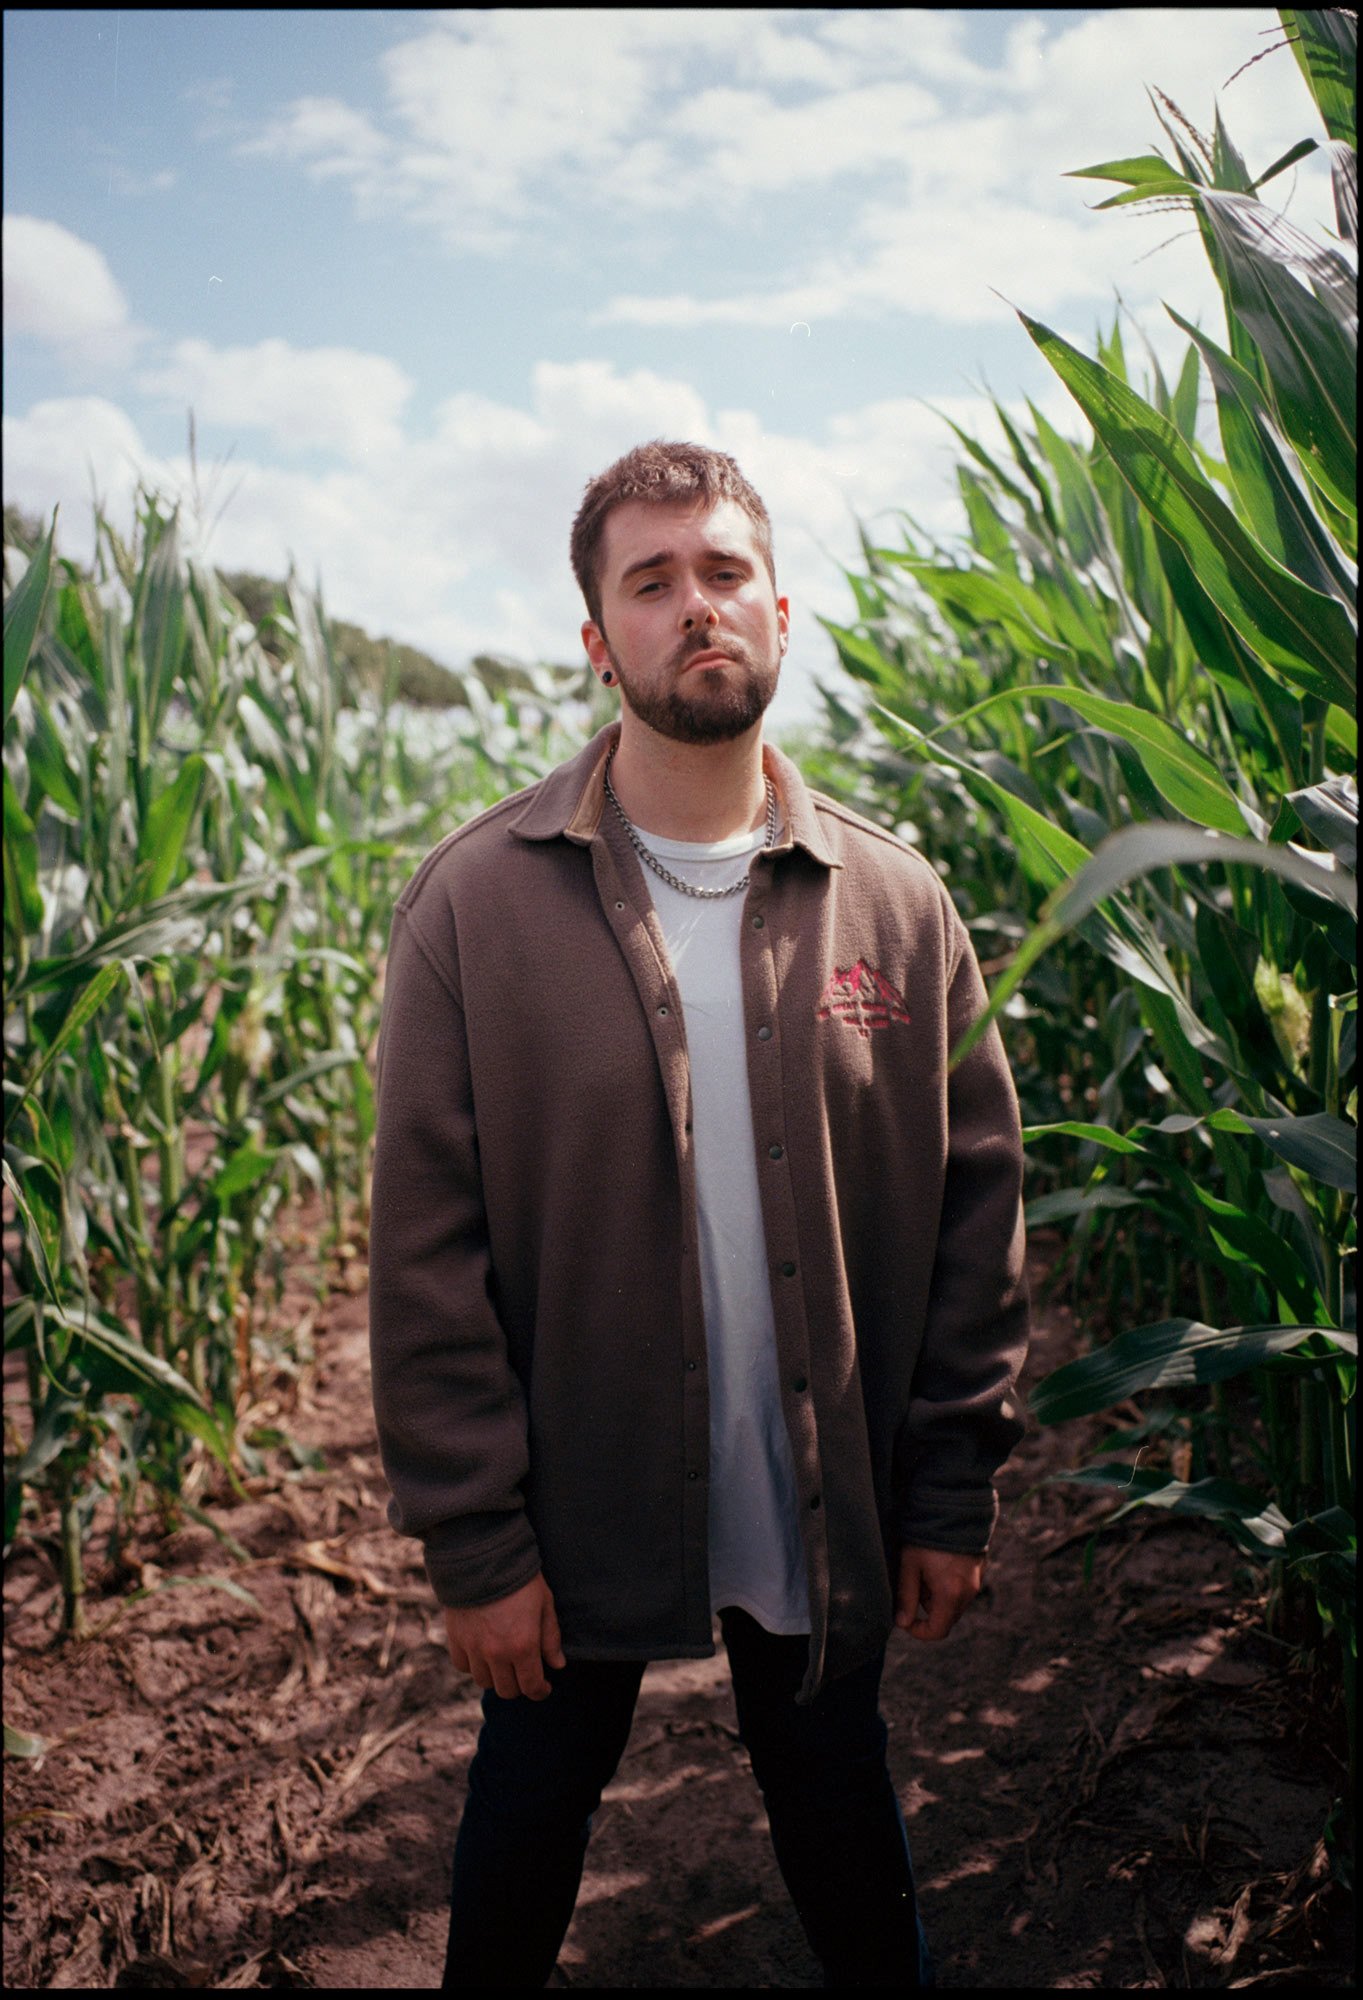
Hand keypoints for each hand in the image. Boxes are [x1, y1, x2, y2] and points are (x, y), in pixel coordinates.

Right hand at [444, 1573, 565, 1699]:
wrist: (482, 1556)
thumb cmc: (520, 1578)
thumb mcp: (544, 1604)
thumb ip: (551, 1638)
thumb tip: (558, 1665)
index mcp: (523, 1646)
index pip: (531, 1687)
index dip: (540, 1691)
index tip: (544, 1688)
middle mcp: (497, 1653)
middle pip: (507, 1690)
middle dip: (519, 1686)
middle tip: (524, 1673)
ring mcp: (474, 1648)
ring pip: (484, 1681)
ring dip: (496, 1676)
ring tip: (503, 1662)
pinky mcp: (456, 1639)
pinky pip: (463, 1666)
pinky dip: (473, 1665)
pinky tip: (482, 1653)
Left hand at [895, 1545, 984, 1642]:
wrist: (954, 1507)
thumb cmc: (927, 1536)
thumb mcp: (910, 1565)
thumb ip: (906, 1596)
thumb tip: (901, 1623)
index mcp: (951, 1594)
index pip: (937, 1631)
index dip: (919, 1631)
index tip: (905, 1619)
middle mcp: (968, 1592)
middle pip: (946, 1617)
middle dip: (927, 1609)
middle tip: (914, 1583)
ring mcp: (976, 1581)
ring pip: (953, 1603)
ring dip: (937, 1596)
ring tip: (925, 1568)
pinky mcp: (979, 1571)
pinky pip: (962, 1589)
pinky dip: (948, 1586)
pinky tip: (937, 1563)